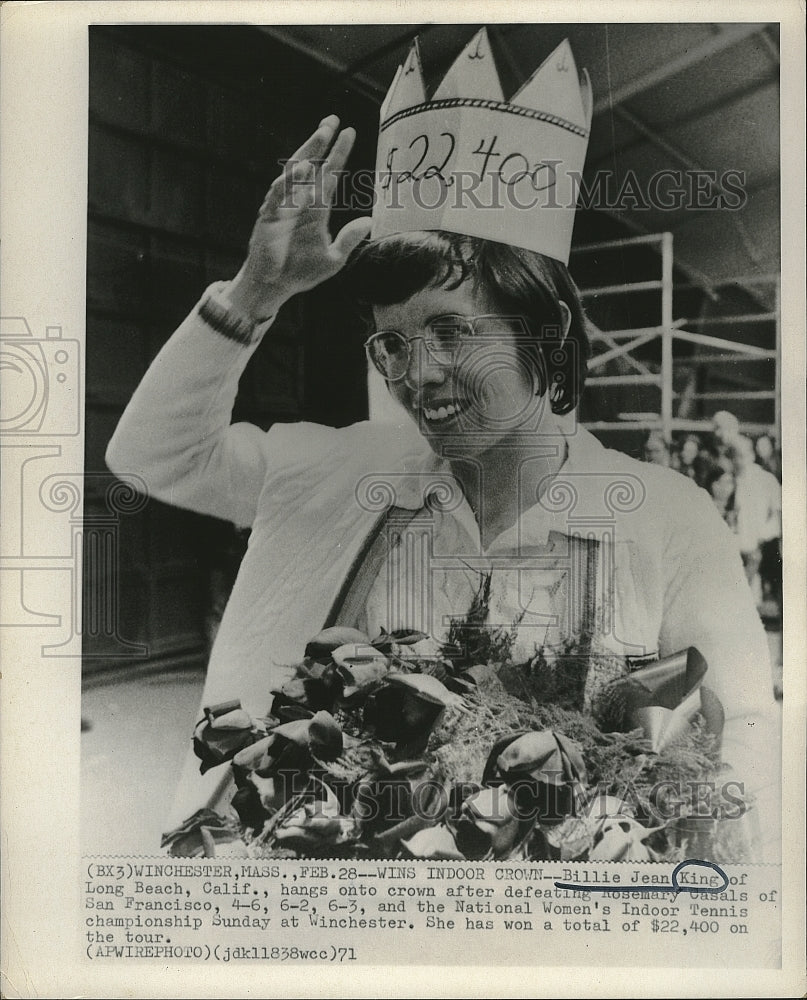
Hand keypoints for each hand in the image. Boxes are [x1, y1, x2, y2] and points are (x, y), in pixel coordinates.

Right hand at [228, 115, 371, 320]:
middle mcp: (300, 201)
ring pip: (295, 172)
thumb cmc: (300, 272)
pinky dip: (291, 180)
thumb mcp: (333, 260)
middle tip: (332, 121)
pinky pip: (280, 192)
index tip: (349, 132)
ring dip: (307, 153)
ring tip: (321, 137)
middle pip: (311, 164)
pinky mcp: (269, 215)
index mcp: (317, 208)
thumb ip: (348, 240)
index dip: (339, 154)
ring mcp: (283, 206)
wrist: (274, 286)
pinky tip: (303, 168)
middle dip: (321, 142)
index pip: (330, 175)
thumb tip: (369, 221)